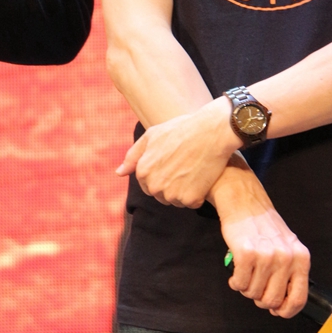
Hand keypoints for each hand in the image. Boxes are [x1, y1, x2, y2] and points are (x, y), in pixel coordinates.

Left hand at [116, 98, 240, 207]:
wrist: (212, 131)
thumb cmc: (183, 129)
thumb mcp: (153, 135)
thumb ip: (134, 155)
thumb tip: (119, 173)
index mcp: (143, 171)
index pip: (148, 184)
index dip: (162, 173)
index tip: (174, 162)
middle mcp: (154, 186)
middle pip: (161, 195)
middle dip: (172, 184)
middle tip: (185, 166)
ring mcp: (172, 194)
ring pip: (176, 201)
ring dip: (185, 190)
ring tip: (194, 170)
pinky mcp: (190, 199)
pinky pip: (193, 203)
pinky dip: (199, 194)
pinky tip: (203, 176)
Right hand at [209, 156, 309, 318]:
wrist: (245, 202)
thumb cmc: (265, 227)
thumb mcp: (288, 247)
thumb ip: (289, 274)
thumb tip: (281, 306)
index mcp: (301, 257)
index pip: (298, 298)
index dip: (285, 311)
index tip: (276, 311)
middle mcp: (286, 257)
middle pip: (273, 300)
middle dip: (261, 299)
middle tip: (256, 286)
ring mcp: (266, 256)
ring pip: (253, 294)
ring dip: (246, 288)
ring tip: (246, 273)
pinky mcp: (246, 254)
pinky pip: (239, 284)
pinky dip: (235, 282)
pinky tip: (236, 272)